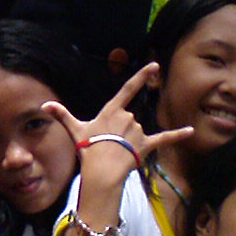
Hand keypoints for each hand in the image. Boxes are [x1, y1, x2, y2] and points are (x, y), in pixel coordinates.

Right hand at [44, 62, 193, 174]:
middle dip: (121, 131)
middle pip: (128, 119)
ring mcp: (138, 131)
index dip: (141, 76)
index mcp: (112, 111)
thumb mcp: (74, 130)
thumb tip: (44, 106)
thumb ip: (62, 115)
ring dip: (131, 140)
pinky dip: (178, 135)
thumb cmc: (87, 149)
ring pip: (138, 131)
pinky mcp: (147, 145)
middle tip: (108, 144)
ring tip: (118, 153)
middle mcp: (128, 117)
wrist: (101, 170)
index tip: (154, 65)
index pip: (128, 89)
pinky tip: (192, 131)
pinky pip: (165, 138)